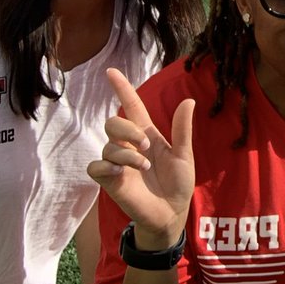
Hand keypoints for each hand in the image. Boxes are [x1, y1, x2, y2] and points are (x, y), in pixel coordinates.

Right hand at [87, 68, 194, 247]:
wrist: (172, 212)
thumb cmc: (178, 183)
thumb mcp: (184, 155)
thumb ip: (182, 130)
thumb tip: (189, 101)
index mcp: (147, 135)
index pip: (132, 106)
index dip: (122, 89)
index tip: (111, 71)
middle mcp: (130, 146)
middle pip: (113, 122)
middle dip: (127, 129)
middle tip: (146, 145)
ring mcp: (118, 163)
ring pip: (108, 145)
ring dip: (127, 153)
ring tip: (144, 166)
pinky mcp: (110, 181)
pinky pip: (95, 167)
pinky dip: (106, 166)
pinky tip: (120, 172)